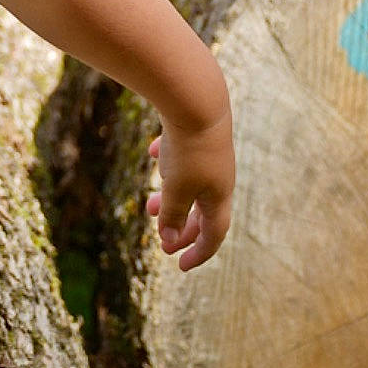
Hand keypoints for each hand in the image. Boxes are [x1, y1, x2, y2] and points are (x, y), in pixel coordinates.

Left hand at [144, 118, 234, 270]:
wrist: (198, 101)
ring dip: (171, 198)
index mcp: (219, 196)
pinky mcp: (199, 134)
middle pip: (203, 212)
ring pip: (191, 184)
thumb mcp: (177, 189)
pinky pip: (184, 153)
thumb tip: (169, 241)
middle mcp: (219, 177)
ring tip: (149, 204)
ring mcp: (211, 154)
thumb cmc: (189, 150)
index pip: (214, 234)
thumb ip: (172, 217)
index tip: (180, 266)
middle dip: (182, 228)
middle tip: (162, 239)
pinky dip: (169, 160)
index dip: (199, 253)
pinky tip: (153, 153)